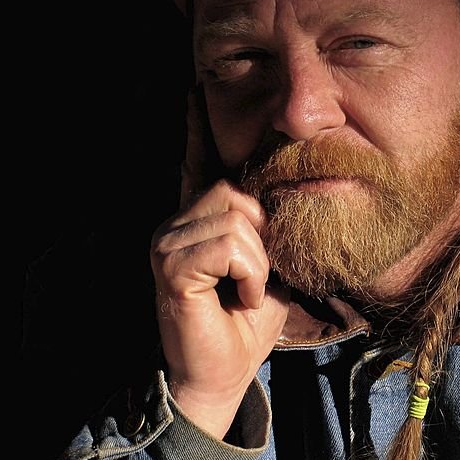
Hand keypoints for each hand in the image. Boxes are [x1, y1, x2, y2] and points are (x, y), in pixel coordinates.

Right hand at [149, 89, 288, 440]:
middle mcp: (178, 222)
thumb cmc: (250, 321)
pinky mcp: (171, 266)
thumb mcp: (272, 263)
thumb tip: (290, 187)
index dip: (198, 126)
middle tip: (257, 277)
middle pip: (238, 191)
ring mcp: (168, 242)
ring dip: (260, 262)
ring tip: (247, 291)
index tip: (194, 87)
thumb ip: (269, 227)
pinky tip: (241, 299)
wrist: (227, 372)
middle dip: (265, 234)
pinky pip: (232, 246)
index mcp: (201, 219)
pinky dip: (251, 275)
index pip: (199, 163)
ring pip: (238, 218)